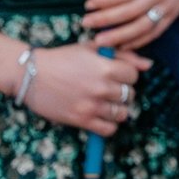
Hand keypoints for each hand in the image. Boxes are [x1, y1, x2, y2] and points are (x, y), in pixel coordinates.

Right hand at [22, 41, 151, 136]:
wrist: (30, 73)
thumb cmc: (62, 58)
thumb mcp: (92, 48)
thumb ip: (124, 55)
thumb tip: (149, 65)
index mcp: (106, 68)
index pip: (135, 76)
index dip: (127, 75)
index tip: (116, 75)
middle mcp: (102, 88)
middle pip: (130, 95)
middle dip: (122, 92)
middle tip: (109, 89)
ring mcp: (91, 105)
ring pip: (122, 113)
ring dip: (118, 109)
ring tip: (106, 103)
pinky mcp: (80, 120)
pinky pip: (108, 129)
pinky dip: (109, 125)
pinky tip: (101, 116)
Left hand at [83, 0, 178, 49]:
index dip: (105, 0)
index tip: (88, 4)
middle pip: (131, 11)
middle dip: (106, 19)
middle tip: (86, 23)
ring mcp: (168, 6)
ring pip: (143, 26)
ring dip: (120, 36)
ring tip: (100, 41)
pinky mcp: (173, 15)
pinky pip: (155, 32)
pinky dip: (138, 41)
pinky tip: (121, 45)